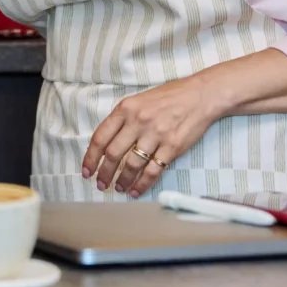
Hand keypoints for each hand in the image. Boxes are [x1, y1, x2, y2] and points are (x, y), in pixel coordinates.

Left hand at [82, 74, 219, 196]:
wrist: (199, 96)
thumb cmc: (168, 97)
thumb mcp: (138, 100)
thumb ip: (122, 119)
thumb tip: (107, 143)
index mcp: (125, 109)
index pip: (100, 137)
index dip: (91, 157)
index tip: (86, 170)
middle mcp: (137, 121)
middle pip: (114, 153)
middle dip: (104, 173)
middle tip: (100, 184)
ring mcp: (155, 135)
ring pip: (132, 164)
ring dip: (123, 180)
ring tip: (118, 188)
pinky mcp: (172, 147)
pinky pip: (153, 170)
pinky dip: (143, 183)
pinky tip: (136, 190)